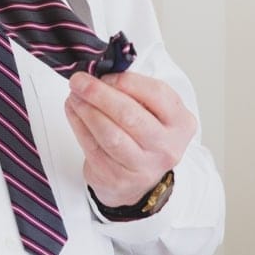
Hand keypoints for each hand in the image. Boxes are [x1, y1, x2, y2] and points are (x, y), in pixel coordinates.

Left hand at [64, 70, 196, 211]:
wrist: (140, 180)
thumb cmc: (145, 136)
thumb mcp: (153, 111)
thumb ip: (135, 91)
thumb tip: (100, 73)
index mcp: (180, 122)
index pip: (156, 94)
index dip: (126, 81)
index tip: (104, 75)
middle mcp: (166, 146)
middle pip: (130, 115)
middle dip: (99, 94)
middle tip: (79, 81)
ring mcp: (143, 166)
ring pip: (110, 134)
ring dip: (87, 110)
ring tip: (74, 96)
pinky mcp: (118, 178)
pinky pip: (93, 148)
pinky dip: (79, 126)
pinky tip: (74, 112)